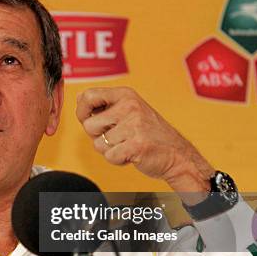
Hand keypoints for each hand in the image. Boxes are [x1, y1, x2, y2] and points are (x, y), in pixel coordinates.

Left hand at [76, 87, 213, 192]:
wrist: (177, 154)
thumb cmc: (148, 133)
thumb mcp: (129, 110)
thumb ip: (105, 106)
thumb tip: (79, 99)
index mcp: (125, 95)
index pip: (87, 96)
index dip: (82, 111)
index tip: (89, 119)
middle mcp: (129, 106)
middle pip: (88, 125)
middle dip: (97, 136)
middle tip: (116, 137)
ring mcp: (134, 125)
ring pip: (98, 144)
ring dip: (109, 150)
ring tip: (126, 145)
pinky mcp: (136, 144)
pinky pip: (109, 157)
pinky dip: (117, 160)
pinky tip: (131, 154)